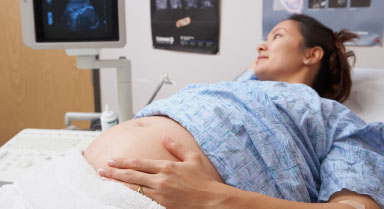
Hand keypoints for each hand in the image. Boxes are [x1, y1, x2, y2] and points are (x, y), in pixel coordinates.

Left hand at [98, 136, 221, 208]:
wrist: (211, 200)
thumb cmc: (203, 180)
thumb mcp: (192, 158)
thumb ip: (177, 146)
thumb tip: (164, 137)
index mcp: (167, 167)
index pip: (139, 163)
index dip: (123, 162)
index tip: (112, 161)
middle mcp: (161, 180)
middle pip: (132, 176)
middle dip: (115, 173)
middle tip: (102, 171)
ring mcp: (160, 195)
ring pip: (134, 189)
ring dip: (119, 185)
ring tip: (107, 183)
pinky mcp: (162, 206)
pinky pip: (142, 201)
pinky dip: (131, 198)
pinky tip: (123, 196)